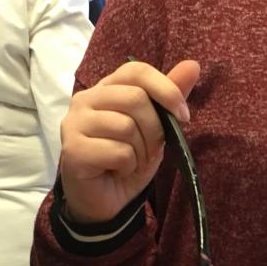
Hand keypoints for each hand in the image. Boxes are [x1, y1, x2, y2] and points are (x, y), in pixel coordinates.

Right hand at [58, 59, 199, 223]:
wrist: (104, 200)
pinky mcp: (73, 150)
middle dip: (155, 129)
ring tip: (132, 162)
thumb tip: (193, 65)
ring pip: (126, 126)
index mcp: (106, 88)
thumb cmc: (127, 160)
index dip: (165, 89)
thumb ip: (168, 96)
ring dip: (141, 151)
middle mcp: (85, 99)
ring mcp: (75, 124)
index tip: (183, 116)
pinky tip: (118, 171)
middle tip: (151, 150)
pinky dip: (128, 166)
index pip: (136, 70)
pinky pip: (118, 152)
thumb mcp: (155, 127)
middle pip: (135, 98)